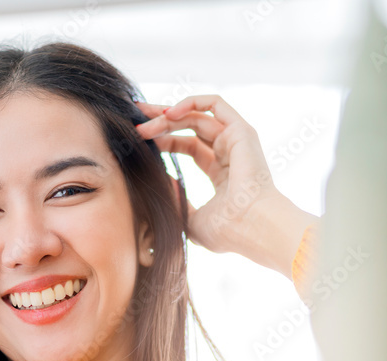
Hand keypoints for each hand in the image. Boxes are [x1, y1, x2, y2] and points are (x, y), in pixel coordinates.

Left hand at [135, 95, 313, 275]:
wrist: (252, 227)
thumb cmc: (227, 231)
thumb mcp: (190, 219)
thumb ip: (176, 200)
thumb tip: (160, 182)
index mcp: (221, 173)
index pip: (188, 146)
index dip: (163, 140)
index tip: (138, 140)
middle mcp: (229, 153)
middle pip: (190, 126)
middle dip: (161, 121)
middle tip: (135, 119)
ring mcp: (236, 140)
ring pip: (196, 115)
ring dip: (167, 117)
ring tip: (144, 126)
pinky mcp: (241, 131)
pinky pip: (214, 104)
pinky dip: (191, 102)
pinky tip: (168, 114)